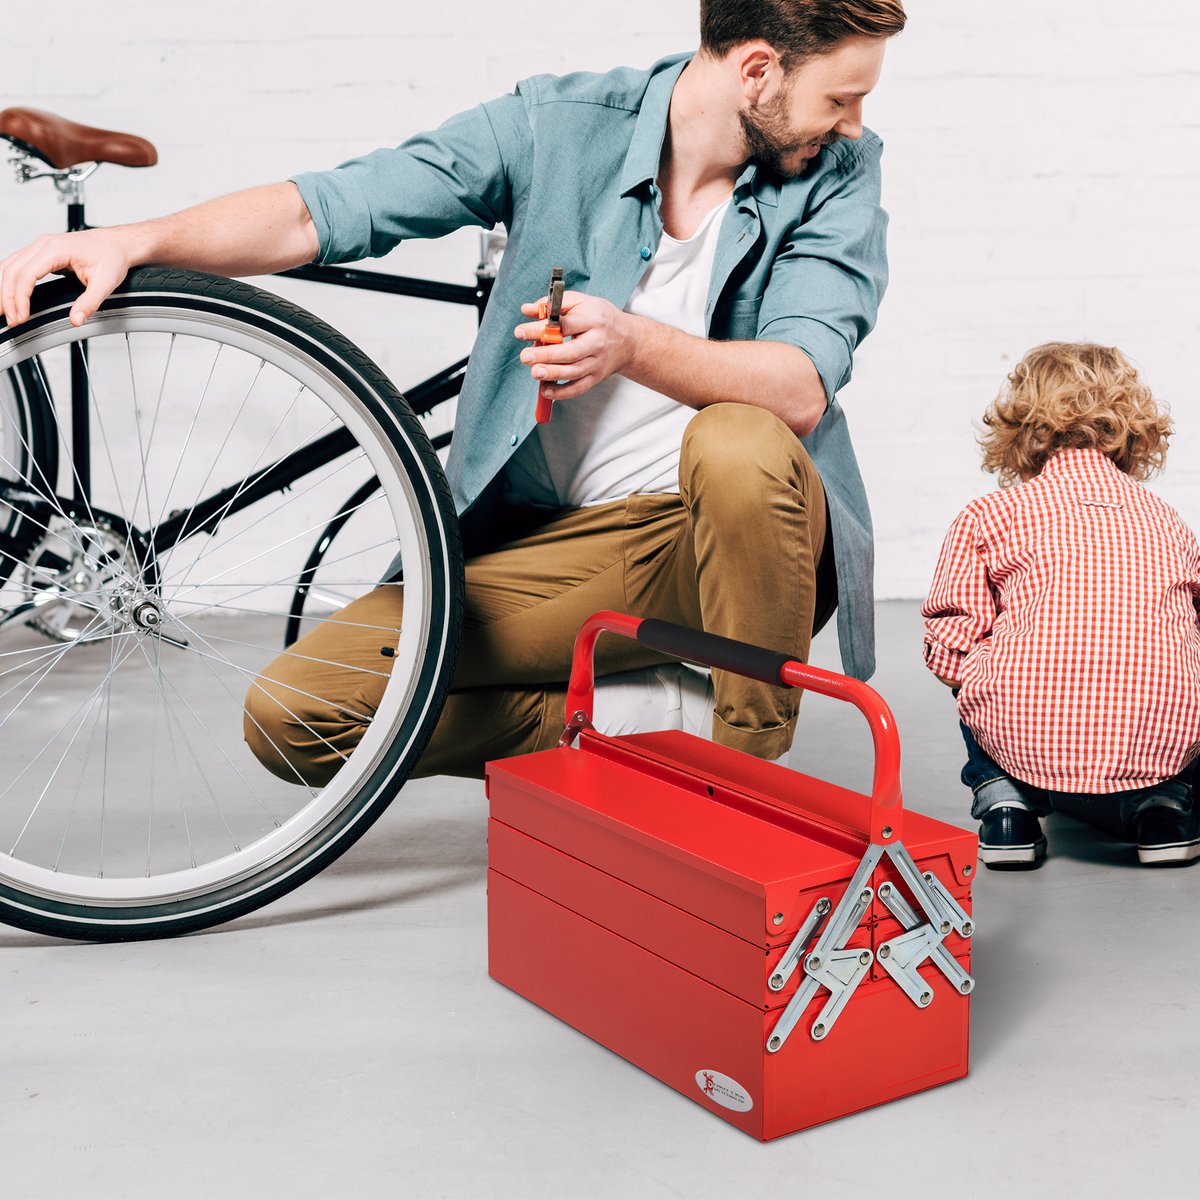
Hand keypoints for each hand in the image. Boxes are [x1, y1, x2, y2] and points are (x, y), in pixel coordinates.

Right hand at [0, 228, 133, 327]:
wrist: (116, 244)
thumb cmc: (111, 257)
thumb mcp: (105, 283)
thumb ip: (89, 303)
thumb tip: (76, 319)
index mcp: (56, 249)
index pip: (26, 275)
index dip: (20, 298)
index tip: (21, 316)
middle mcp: (43, 244)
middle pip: (12, 270)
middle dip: (8, 297)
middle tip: (11, 320)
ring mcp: (40, 246)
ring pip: (9, 266)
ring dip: (4, 289)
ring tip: (4, 311)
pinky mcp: (40, 252)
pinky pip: (16, 264)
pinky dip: (9, 280)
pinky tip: (8, 295)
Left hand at [514, 290, 635, 402]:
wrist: (629, 341)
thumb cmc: (600, 318)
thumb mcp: (581, 303)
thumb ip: (553, 304)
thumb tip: (527, 310)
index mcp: (593, 319)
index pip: (565, 325)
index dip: (541, 328)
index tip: (520, 332)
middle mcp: (597, 342)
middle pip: (570, 352)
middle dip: (546, 356)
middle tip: (525, 356)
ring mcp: (597, 363)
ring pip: (574, 372)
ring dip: (553, 374)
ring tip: (534, 372)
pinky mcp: (596, 377)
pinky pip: (578, 388)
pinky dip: (562, 393)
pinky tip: (545, 390)